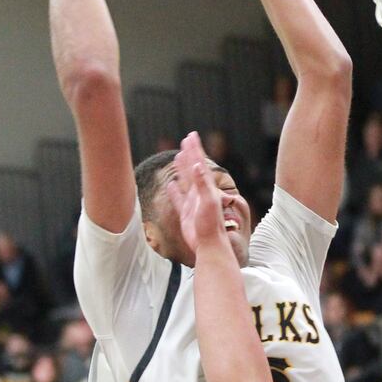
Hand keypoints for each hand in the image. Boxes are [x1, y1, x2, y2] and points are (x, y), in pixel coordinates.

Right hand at [166, 132, 227, 253]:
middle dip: (190, 154)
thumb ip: (202, 184)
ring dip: (182, 169)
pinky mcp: (187, 214)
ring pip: (186, 181)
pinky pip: (179, 199)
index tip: (191, 135)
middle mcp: (200, 193)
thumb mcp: (207, 202)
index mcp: (206, 188)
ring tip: (178, 157)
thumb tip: (198, 165)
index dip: (195, 149)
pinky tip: (170, 185)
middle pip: (193, 169)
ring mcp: (193, 203)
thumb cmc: (210, 226)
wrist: (209, 245)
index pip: (199, 164)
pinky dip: (175, 191)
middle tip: (186, 140)